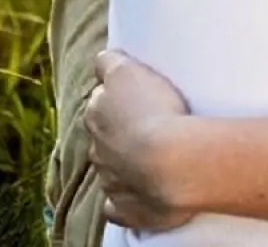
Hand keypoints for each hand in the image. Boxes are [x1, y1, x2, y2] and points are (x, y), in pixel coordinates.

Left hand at [87, 49, 198, 232]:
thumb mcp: (127, 71)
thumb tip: (101, 59)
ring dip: (124, 163)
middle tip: (148, 124)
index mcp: (96, 115)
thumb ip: (109, 62)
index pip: (100, 99)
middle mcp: (96, 149)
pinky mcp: (124, 208)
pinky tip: (140, 193)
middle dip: (118, 131)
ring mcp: (110, 180)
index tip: (137, 95)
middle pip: (104, 135)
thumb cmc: (154, 112)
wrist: (171, 163)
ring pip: (111, 168)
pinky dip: (126, 198)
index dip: (116, 96)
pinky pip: (118, 204)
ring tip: (153, 156)